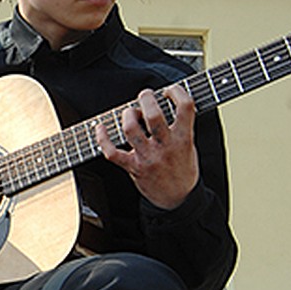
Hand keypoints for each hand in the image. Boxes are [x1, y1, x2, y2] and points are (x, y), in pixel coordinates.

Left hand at [95, 86, 198, 210]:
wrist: (178, 199)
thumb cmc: (183, 170)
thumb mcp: (190, 145)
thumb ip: (180, 126)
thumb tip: (166, 102)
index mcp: (183, 139)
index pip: (185, 106)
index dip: (177, 92)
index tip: (169, 90)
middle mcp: (165, 146)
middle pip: (153, 115)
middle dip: (146, 98)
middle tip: (145, 96)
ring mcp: (148, 157)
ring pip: (130, 129)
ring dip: (128, 115)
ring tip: (131, 113)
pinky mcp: (133, 167)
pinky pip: (111, 152)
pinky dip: (102, 138)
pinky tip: (100, 127)